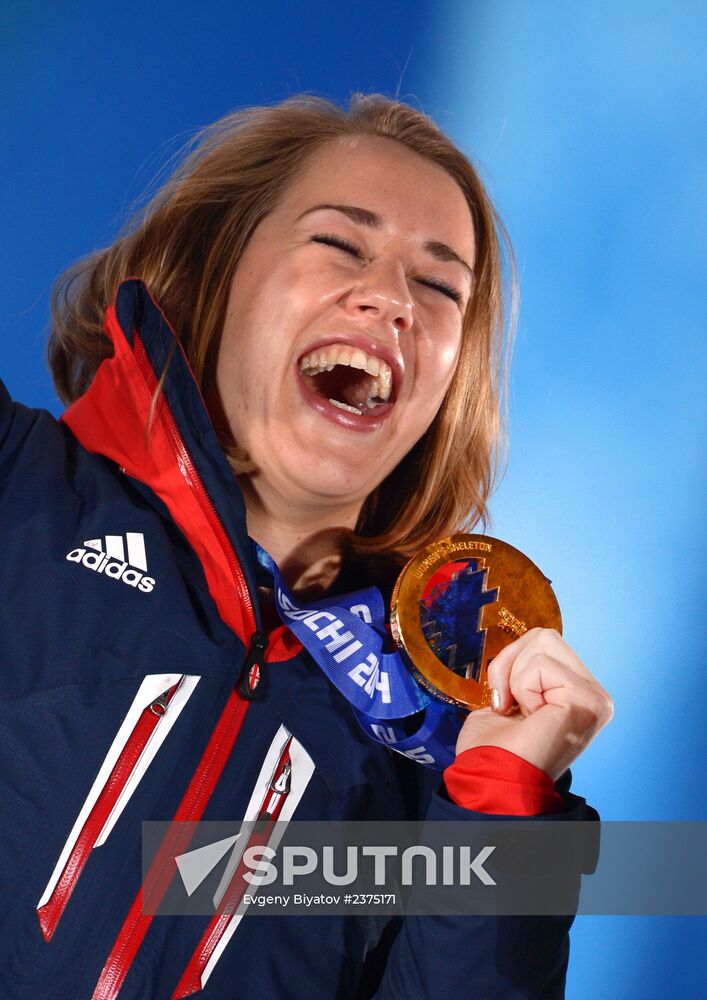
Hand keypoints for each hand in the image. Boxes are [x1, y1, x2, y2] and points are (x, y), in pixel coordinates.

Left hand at [455, 628, 612, 780]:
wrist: (492, 781)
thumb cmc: (494, 749)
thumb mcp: (507, 697)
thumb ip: (523, 669)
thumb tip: (521, 646)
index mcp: (577, 694)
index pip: (544, 642)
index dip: (511, 663)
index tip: (505, 704)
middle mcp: (594, 696)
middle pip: (545, 636)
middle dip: (511, 664)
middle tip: (509, 705)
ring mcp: (594, 699)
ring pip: (544, 641)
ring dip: (516, 677)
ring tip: (522, 712)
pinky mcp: (586, 701)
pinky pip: (540, 665)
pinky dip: (522, 688)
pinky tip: (532, 717)